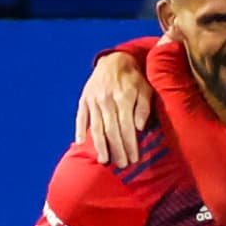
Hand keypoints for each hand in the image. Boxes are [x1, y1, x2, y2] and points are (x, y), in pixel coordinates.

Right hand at [76, 52, 152, 166]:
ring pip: (96, 127)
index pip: (127, 127)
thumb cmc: (134, 79)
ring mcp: (93, 100)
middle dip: (117, 150)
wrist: (114, 59)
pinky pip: (80, 117)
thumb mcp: (145, 89)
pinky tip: (80, 143)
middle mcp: (107, 100)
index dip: (130, 145)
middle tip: (122, 165)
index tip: (134, 159)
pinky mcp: (84, 99)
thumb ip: (144, 108)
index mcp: (124, 98)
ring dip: (100, 145)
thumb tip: (139, 128)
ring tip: (104, 160)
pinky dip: (79, 130)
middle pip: (112, 130)